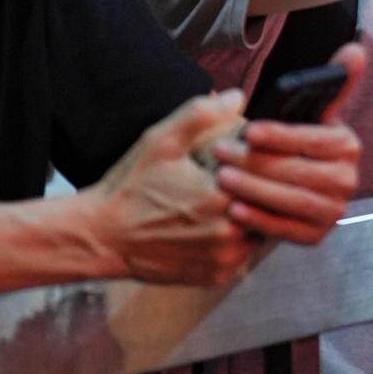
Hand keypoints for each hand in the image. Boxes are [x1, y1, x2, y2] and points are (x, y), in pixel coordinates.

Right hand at [89, 90, 261, 286]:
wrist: (102, 238)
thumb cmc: (132, 187)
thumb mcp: (161, 141)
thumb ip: (201, 115)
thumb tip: (238, 97)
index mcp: (223, 198)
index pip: (270, 177)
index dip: (266, 163)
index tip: (256, 154)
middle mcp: (230, 234)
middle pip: (269, 206)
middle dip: (263, 189)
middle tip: (245, 175)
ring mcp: (224, 260)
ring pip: (260, 231)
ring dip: (253, 214)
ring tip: (235, 196)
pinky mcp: (215, 276)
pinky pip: (242, 255)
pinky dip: (237, 239)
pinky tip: (221, 222)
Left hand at [205, 43, 366, 244]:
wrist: (289, 187)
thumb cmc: (293, 143)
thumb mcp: (310, 112)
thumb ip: (333, 81)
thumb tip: (356, 49)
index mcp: (347, 145)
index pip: (312, 139)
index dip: (280, 135)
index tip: (248, 130)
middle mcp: (348, 180)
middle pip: (298, 171)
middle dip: (256, 162)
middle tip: (220, 152)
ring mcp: (334, 211)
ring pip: (291, 201)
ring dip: (254, 190)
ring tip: (222, 179)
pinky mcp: (317, 236)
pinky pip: (287, 230)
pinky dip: (260, 221)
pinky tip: (235, 210)